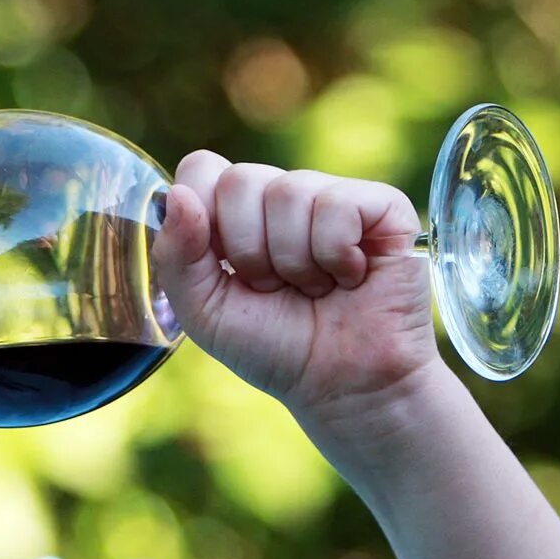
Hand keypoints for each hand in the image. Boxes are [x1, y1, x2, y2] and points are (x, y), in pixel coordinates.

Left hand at [149, 150, 442, 425]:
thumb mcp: (205, 312)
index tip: (227, 269)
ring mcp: (333, 196)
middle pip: (239, 180)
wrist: (344, 387)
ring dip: (294, 260)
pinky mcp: (382, 206)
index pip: (202, 170)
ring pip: (288, 191)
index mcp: (238, 214)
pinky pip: (338, 204)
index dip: (205, 221)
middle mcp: (284, 196)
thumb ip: (177, 256)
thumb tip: (179, 193)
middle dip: (248, 250)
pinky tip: (350, 277)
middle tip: (274, 287)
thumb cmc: (276, 348)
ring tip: (315, 288)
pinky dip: (335, 254)